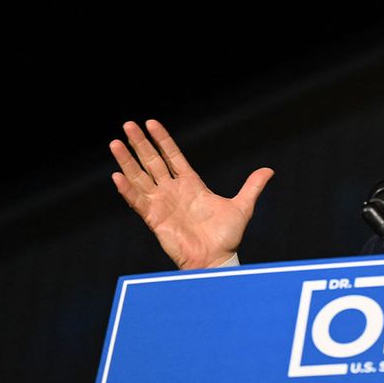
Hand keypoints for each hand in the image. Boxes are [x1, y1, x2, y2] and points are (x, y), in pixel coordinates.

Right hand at [109, 119, 273, 269]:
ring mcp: (162, 203)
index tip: (150, 122)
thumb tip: (269, 170)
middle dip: (140, 143)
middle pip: (152, 162)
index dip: (162, 139)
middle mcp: (173, 191)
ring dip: (127, 161)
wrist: (216, 259)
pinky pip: (138, 201)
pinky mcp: (154, 219)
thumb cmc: (227, 237)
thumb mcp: (243, 207)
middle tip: (127, 125)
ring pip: (140, 178)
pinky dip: (127, 190)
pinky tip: (117, 176)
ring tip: (114, 143)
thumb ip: (252, 186)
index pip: (172, 156)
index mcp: (191, 184)